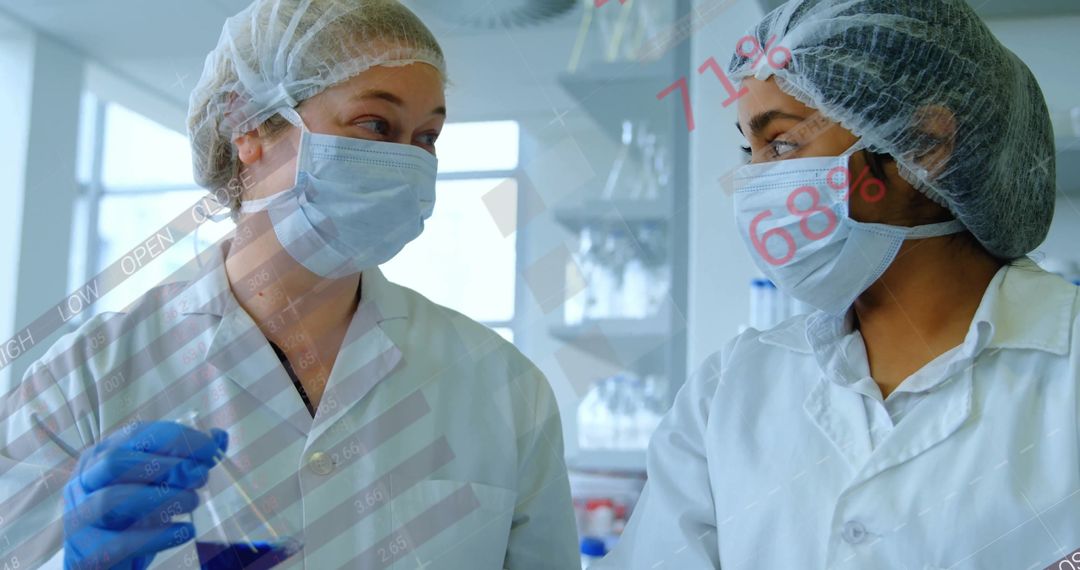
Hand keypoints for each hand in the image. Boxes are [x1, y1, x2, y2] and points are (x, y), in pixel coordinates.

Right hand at [63, 421, 227, 569]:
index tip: (211, 449)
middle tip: (201, 478)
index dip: (176, 438)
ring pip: (111, 499)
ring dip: (161, 498)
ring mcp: (79, 517)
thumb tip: (219, 436)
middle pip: (116, 461)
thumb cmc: (132, 515)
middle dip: (165, 466)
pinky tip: (185, 531)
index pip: (135, 435)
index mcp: (101, 456)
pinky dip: (157, 536)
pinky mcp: (86, 552)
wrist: (104, 562)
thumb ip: (187, 460)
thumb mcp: (158, 483)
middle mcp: (83, 482)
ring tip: (193, 502)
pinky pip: (118, 542)